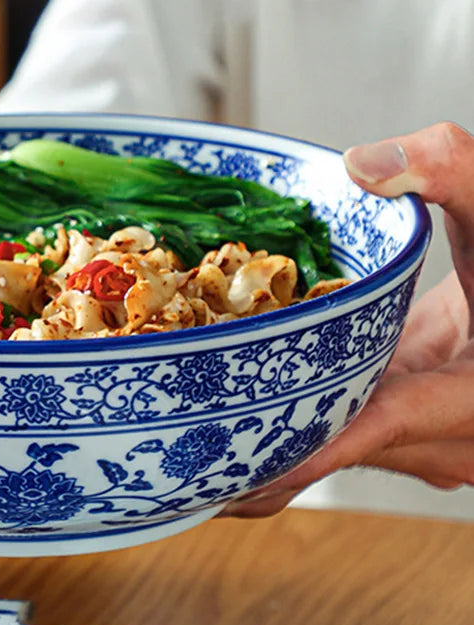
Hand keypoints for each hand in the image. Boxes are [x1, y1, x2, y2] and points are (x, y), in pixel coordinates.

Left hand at [225, 121, 473, 517]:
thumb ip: (453, 171)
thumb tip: (361, 164)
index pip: (381, 424)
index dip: (306, 440)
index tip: (237, 461)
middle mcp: (454, 434)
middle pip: (343, 445)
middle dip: (263, 450)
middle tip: (178, 446)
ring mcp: (431, 432)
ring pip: (340, 441)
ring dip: (272, 436)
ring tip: (188, 431)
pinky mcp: (410, 412)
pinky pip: (347, 419)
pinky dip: (297, 408)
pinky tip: (234, 395)